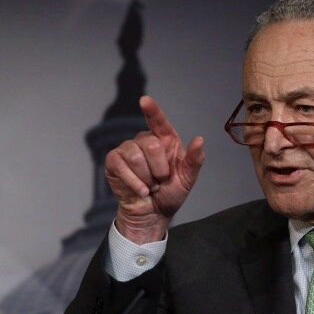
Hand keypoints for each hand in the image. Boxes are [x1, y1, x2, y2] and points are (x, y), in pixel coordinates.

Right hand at [105, 96, 204, 243]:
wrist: (153, 213)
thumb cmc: (170, 193)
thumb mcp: (187, 179)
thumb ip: (195, 160)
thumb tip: (199, 139)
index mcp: (165, 141)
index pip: (159, 122)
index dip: (152, 111)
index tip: (145, 100)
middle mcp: (145, 140)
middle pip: (150, 145)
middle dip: (159, 169)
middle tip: (160, 181)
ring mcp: (127, 149)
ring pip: (135, 157)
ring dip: (146, 178)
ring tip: (149, 185)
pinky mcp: (113, 161)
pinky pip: (121, 166)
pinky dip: (134, 183)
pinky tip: (140, 190)